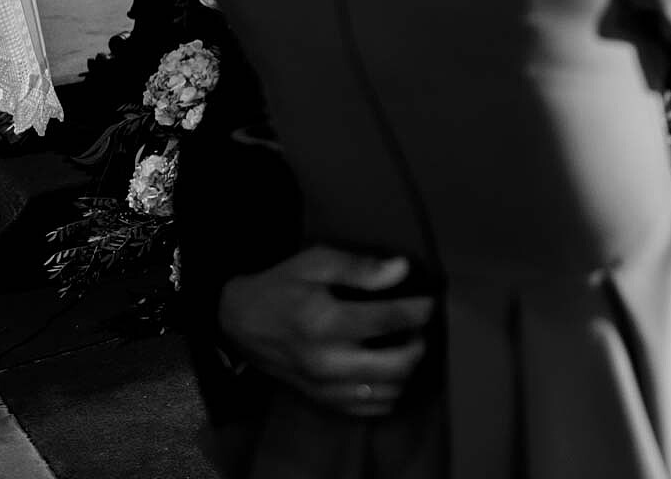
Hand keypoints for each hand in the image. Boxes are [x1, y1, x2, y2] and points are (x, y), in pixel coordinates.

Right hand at [216, 246, 434, 416]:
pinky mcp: (322, 399)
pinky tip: (388, 368)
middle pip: (397, 366)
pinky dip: (389, 392)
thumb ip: (360, 267)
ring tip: (405, 344)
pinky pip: (370, 408)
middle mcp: (326, 361)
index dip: (420, 309)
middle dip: (419, 343)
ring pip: (388, 392)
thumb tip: (402, 269)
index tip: (430, 299)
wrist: (240, 321)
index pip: (389, 321)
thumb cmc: (282, 286)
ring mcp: (324, 386)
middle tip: (419, 325)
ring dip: (407, 369)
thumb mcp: (317, 262)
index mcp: (324, 322)